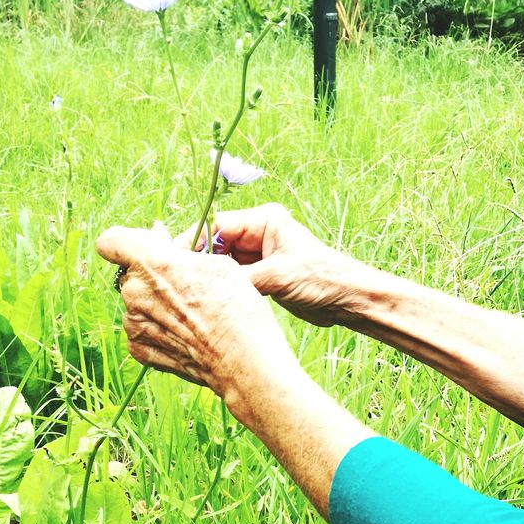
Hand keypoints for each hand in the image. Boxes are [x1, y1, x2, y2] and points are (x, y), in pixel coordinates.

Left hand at [97, 222, 304, 416]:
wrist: (243, 361)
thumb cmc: (237, 311)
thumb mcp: (218, 264)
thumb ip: (179, 249)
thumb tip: (157, 236)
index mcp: (152, 264)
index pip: (111, 242)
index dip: (129, 243)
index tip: (148, 249)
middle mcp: (134, 293)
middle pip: (132, 274)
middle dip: (153, 276)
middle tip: (187, 286)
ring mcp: (134, 324)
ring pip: (137, 303)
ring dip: (156, 304)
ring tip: (192, 315)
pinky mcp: (139, 349)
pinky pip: (142, 329)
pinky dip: (158, 328)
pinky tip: (185, 333)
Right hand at [190, 203, 371, 327]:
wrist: (349, 300)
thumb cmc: (322, 279)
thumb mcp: (278, 277)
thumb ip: (240, 278)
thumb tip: (205, 284)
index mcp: (264, 220)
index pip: (216, 225)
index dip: (193, 243)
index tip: (174, 262)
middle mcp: (258, 234)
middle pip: (215, 244)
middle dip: (199, 262)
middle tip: (178, 282)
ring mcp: (259, 255)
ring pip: (221, 264)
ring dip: (210, 278)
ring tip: (190, 294)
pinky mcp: (261, 276)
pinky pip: (232, 280)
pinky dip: (222, 289)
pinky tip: (207, 302)